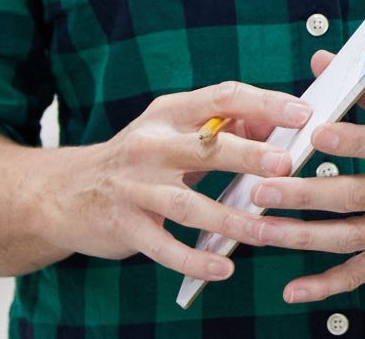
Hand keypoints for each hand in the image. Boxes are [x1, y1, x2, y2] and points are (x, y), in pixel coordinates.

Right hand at [36, 82, 319, 287]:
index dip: (264, 103)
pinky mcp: (123, 224)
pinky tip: (223, 267)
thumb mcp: (171, 131)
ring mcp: (134, 187)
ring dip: (232, 219)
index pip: (222, 97)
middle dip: (248, 156)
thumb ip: (223, 127)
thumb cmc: (137, 160)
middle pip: (207, 147)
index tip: (301, 112)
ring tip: (268, 232)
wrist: (63, 192)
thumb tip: (279, 125)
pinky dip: (194, 259)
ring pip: (189, 204)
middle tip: (286, 166)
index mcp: (169, 114)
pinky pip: (164, 246)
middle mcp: (151, 145)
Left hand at [242, 52, 364, 304]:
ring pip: (350, 237)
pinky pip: (362, 274)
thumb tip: (321, 59)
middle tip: (262, 188)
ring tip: (260, 231)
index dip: (353, 140)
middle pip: (356, 194)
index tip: (316, 133)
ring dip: (301, 237)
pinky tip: (292, 290)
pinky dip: (326, 285)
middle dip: (305, 194)